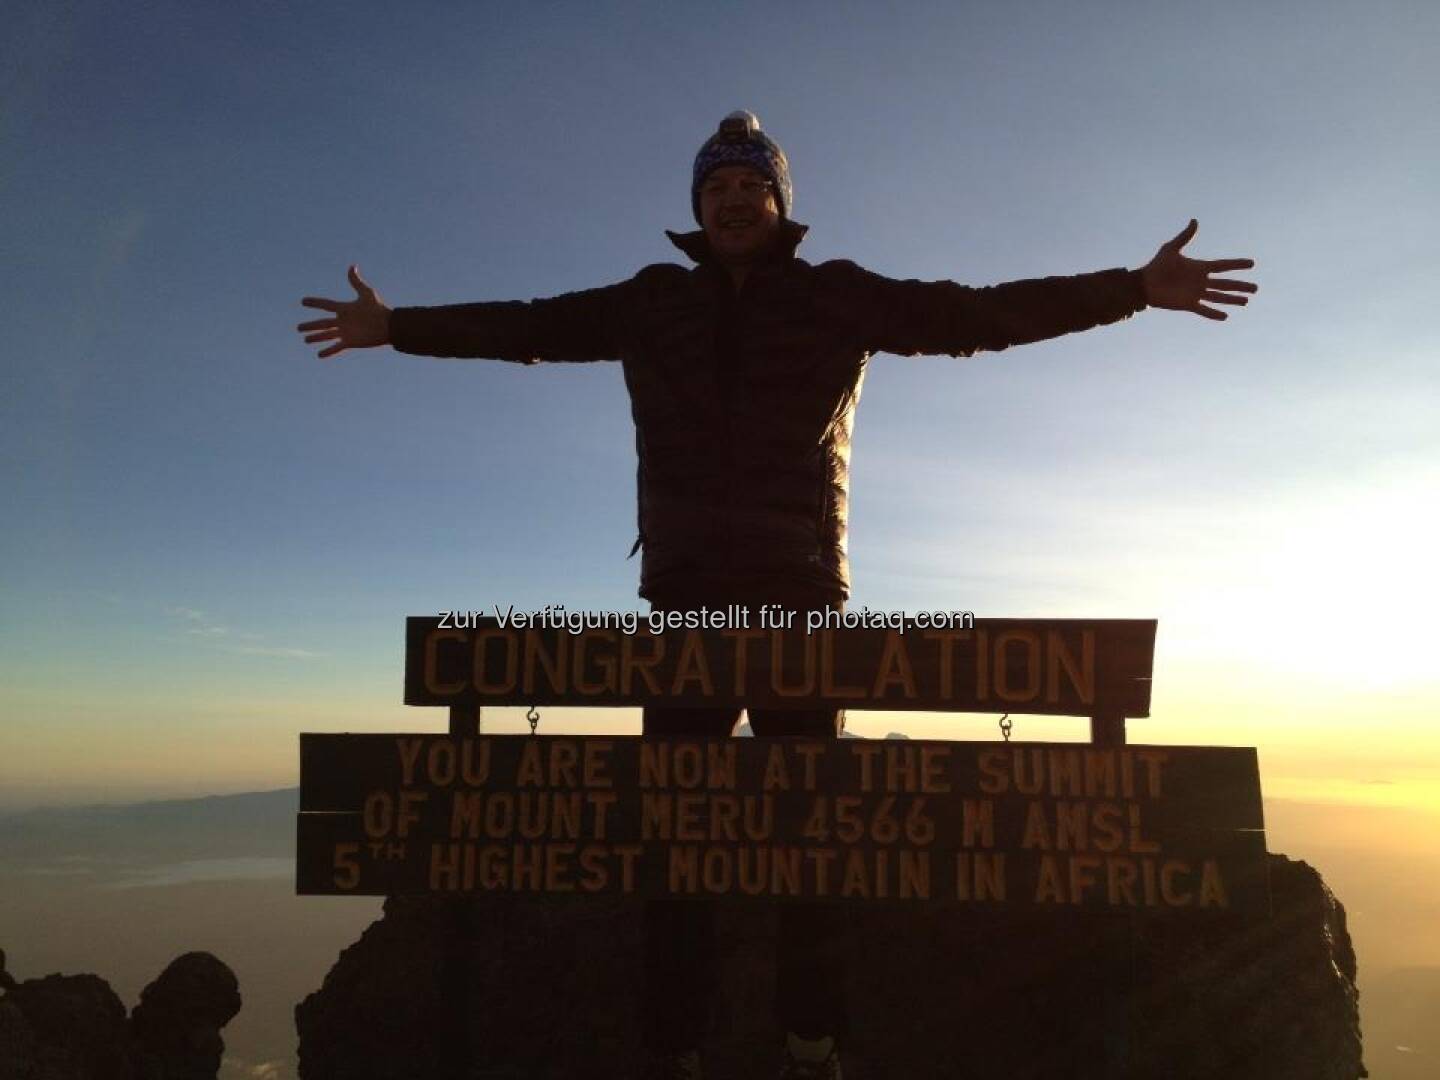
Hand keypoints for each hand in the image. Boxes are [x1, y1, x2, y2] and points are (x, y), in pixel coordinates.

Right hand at [297, 265, 391, 357]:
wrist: (389, 326)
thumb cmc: (379, 309)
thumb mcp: (367, 294)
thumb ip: (357, 282)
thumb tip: (352, 266)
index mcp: (345, 309)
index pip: (326, 305)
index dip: (314, 303)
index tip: (303, 301)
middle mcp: (343, 321)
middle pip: (322, 323)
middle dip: (310, 326)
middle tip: (298, 328)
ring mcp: (345, 333)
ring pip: (326, 336)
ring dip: (316, 338)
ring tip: (306, 341)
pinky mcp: (350, 343)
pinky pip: (336, 348)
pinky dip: (328, 352)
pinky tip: (319, 355)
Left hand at [1140, 220, 1255, 320]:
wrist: (1144, 284)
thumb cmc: (1156, 266)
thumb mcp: (1171, 249)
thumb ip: (1185, 236)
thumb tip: (1194, 220)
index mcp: (1199, 267)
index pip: (1223, 265)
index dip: (1237, 264)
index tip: (1251, 263)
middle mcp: (1201, 281)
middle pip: (1225, 284)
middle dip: (1240, 286)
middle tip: (1256, 288)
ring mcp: (1195, 293)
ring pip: (1218, 297)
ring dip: (1232, 299)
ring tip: (1245, 302)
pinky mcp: (1188, 304)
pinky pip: (1204, 310)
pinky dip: (1214, 314)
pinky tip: (1225, 316)